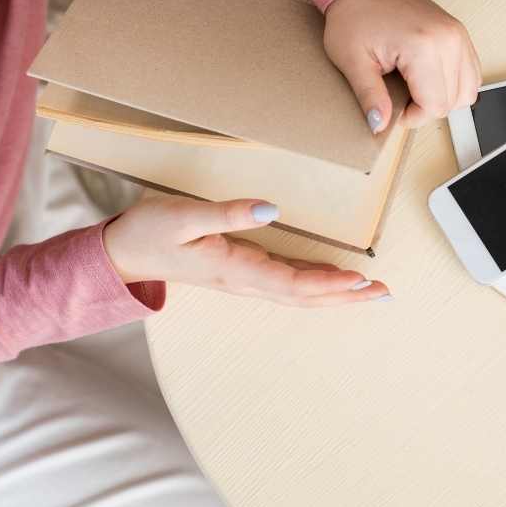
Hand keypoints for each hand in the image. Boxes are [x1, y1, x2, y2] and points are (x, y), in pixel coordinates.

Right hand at [103, 193, 389, 304]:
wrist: (120, 253)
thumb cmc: (149, 232)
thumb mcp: (184, 216)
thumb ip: (229, 214)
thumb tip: (273, 210)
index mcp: (234, 268)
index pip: (293, 283)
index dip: (329, 283)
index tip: (362, 279)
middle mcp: (245, 280)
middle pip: (306, 296)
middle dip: (347, 296)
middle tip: (385, 294)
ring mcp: (244, 279)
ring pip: (300, 293)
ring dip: (337, 293)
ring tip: (371, 291)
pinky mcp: (241, 271)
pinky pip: (287, 284)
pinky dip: (316, 284)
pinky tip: (333, 279)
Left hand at [324, 0, 480, 130]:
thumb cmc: (356, 15)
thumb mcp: (352, 60)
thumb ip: (369, 96)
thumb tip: (379, 124)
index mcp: (423, 46)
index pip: (435, 106)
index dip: (413, 116)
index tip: (393, 107)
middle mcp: (449, 40)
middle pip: (453, 101)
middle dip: (426, 107)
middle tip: (399, 94)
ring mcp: (458, 36)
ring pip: (468, 91)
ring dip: (443, 97)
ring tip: (415, 87)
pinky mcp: (460, 34)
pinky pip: (471, 74)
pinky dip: (454, 84)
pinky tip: (429, 79)